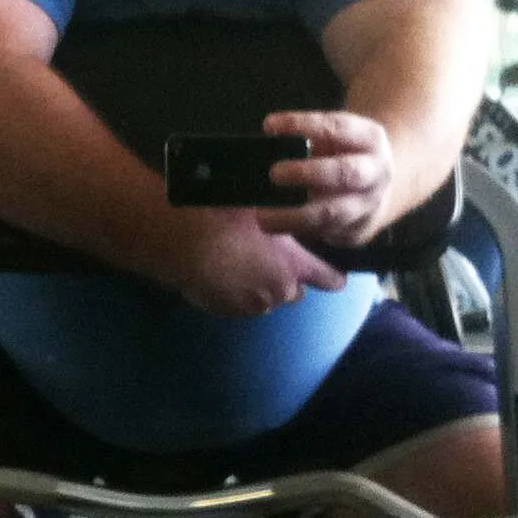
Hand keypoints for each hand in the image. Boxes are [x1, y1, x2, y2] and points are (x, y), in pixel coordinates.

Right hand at [171, 207, 346, 316]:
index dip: (332, 277)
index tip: (338, 279)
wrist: (179, 238)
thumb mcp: (260, 207)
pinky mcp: (222, 310)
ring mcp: (248, 305)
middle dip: (286, 278)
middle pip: (292, 291)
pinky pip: (236, 302)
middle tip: (269, 256)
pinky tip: (219, 271)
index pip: (325, 277)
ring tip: (240, 263)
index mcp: (291, 267)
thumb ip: (280, 214)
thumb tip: (288, 208)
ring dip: (258, 287)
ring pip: (263, 299)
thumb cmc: (223, 216)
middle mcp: (276, 293)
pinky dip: (233, 291)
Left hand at [255, 110, 394, 246]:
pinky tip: (276, 225)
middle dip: (307, 173)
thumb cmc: (343, 154)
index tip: (269, 126)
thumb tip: (266, 146)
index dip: (303, 124)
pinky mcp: (358, 230)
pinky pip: (325, 232)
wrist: (377, 188)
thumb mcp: (335, 138)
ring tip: (262, 216)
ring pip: (333, 213)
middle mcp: (376, 172)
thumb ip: (308, 139)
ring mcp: (369, 205)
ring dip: (295, 216)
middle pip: (345, 173)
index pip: (337, 128)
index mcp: (370, 139)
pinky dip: (298, 229)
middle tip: (274, 173)